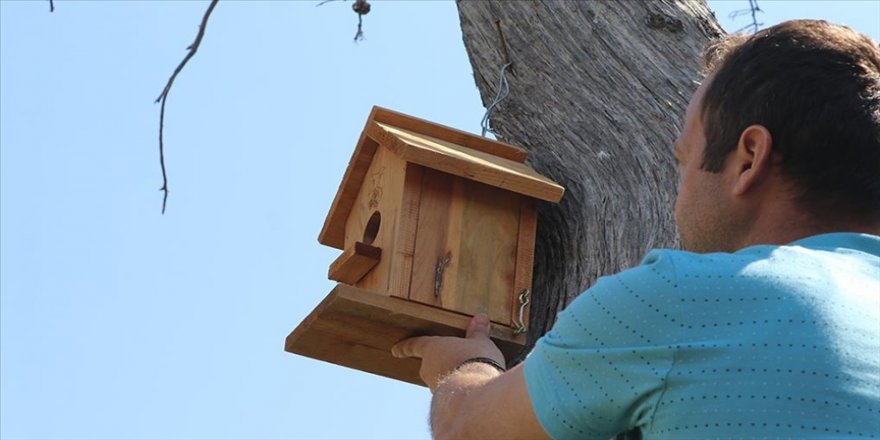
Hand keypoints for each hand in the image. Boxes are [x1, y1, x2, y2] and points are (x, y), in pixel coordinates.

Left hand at [391, 314, 505, 390]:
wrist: (477, 395)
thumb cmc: (475, 361)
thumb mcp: (480, 342)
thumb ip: (478, 332)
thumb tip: (481, 318)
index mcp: (432, 348)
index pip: (415, 345)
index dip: (405, 347)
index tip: (395, 350)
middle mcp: (428, 369)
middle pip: (429, 364)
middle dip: (440, 363)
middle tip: (455, 360)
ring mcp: (435, 388)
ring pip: (439, 381)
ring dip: (451, 378)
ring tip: (471, 377)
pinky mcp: (445, 403)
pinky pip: (450, 395)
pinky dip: (458, 392)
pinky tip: (474, 392)